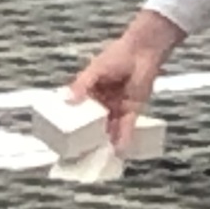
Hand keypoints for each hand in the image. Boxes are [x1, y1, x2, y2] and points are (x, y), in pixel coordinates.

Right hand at [69, 12, 182, 146]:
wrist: (142, 52)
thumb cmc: (117, 55)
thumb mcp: (95, 70)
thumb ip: (81, 85)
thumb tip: (68, 100)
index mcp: (91, 91)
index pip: (80, 110)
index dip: (75, 123)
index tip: (67, 137)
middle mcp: (103, 101)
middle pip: (95, 122)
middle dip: (91, 136)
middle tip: (82, 152)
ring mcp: (117, 106)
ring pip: (110, 127)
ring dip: (106, 140)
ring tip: (99, 156)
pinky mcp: (132, 109)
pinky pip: (126, 126)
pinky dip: (123, 137)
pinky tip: (118, 149)